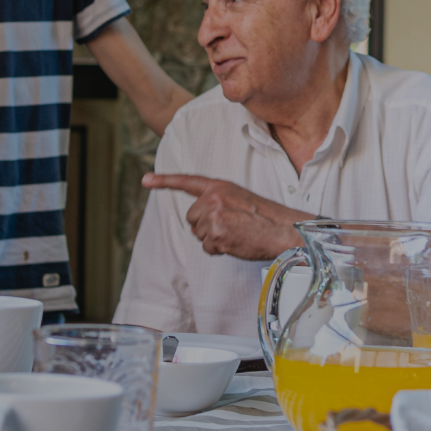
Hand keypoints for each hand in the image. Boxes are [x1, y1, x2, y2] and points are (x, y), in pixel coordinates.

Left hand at [143, 173, 310, 259]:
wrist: (284, 229)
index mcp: (220, 186)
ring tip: (237, 234)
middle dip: (206, 226)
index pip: (187, 181)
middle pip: (192, 218)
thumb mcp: (239, 198)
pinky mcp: (216, 233)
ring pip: (198, 234)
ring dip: (214, 239)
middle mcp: (214, 198)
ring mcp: (214, 215)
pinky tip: (236, 242)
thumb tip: (198, 219)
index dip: (164, 181)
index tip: (146, 180)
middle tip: (231, 226)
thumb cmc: (266, 217)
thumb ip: (218, 201)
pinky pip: (207, 248)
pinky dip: (219, 250)